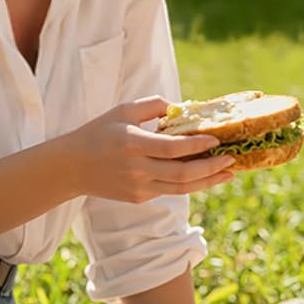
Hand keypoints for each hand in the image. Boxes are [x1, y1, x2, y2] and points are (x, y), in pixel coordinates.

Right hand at [59, 98, 233, 202]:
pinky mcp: (139, 198)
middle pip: (182, 174)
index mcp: (132, 144)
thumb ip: (153, 105)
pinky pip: (170, 191)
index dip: (197, 146)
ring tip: (228, 173)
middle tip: (232, 159)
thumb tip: (183, 107)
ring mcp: (138, 187)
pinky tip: (205, 175)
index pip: (172, 148)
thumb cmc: (100, 132)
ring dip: (208, 181)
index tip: (217, 141)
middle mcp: (136, 169)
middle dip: (211, 168)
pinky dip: (190, 183)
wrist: (72, 167)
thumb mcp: (123, 111)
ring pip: (181, 188)